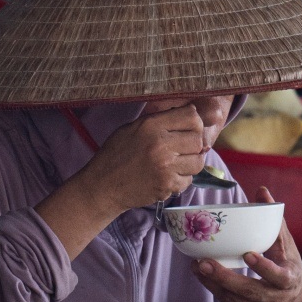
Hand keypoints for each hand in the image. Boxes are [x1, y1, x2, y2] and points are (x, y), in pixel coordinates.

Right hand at [38, 100, 215, 255]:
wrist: (103, 186)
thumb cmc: (117, 154)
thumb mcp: (133, 128)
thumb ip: (161, 121)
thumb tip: (192, 116)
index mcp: (151, 125)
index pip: (191, 116)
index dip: (194, 122)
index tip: (188, 128)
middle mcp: (160, 145)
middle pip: (198, 140)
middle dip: (194, 144)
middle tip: (182, 149)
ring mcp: (165, 167)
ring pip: (198, 162)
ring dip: (190, 163)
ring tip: (176, 163)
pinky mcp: (166, 186)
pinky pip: (188, 180)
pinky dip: (181, 180)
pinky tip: (167, 176)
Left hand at [195, 209, 301, 301]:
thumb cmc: (288, 268)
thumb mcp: (287, 248)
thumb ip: (274, 222)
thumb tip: (261, 191)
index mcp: (288, 280)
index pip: (278, 276)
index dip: (264, 268)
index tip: (249, 255)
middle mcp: (274, 298)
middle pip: (249, 290)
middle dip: (225, 278)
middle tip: (205, 262)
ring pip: (234, 298)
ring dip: (213, 282)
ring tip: (197, 266)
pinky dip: (213, 287)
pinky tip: (200, 274)